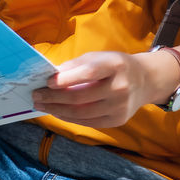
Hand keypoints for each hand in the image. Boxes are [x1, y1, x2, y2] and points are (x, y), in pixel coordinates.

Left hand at [31, 51, 152, 127]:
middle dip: (54, 98)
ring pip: (82, 113)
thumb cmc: (114, 66)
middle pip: (81, 97)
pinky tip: (57, 111)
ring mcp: (120, 107)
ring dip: (57, 110)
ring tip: (41, 104)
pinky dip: (69, 117)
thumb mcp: (98, 57)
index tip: (48, 82)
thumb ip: (76, 65)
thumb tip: (51, 75)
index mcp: (115, 66)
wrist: (144, 81)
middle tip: (36, 95)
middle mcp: (120, 88)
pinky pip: (89, 122)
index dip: (67, 79)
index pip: (89, 73)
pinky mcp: (118, 120)